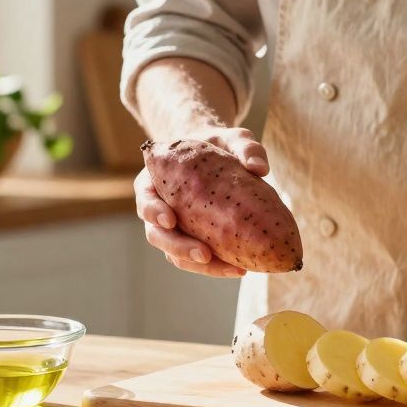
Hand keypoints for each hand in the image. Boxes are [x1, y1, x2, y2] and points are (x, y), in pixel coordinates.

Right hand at [135, 124, 268, 277]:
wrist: (218, 156)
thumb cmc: (219, 145)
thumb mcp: (233, 138)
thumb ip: (246, 147)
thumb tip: (260, 169)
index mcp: (155, 180)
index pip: (146, 199)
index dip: (153, 211)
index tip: (170, 220)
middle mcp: (159, 208)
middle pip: (157, 235)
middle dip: (179, 248)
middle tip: (204, 255)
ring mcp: (174, 228)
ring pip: (176, 255)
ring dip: (201, 267)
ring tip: (234, 269)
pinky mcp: (193, 240)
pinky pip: (198, 260)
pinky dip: (217, 267)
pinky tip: (242, 268)